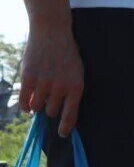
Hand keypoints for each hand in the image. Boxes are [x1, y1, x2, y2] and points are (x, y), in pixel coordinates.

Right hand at [20, 21, 83, 135]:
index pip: (70, 115)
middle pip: (52, 111)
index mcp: (76, 87)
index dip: (66, 128)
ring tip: (40, 95)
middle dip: (50, 108)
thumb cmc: (67, 55)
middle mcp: (60, 87)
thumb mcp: (76, 74)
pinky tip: (27, 106)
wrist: (52, 32)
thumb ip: (71, 93)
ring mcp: (43, 82)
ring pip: (38, 107)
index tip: (63, 134)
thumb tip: (63, 116)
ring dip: (38, 105)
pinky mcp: (28, 76)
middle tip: (49, 98)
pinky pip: (25, 100)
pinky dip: (25, 106)